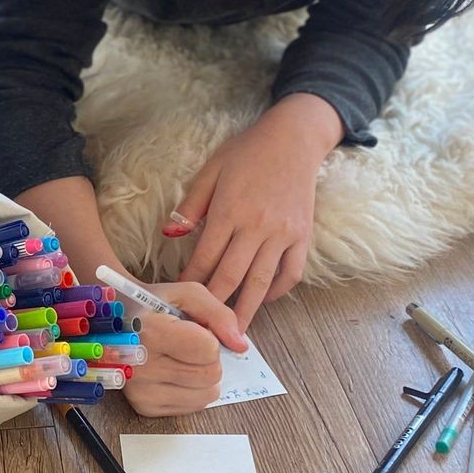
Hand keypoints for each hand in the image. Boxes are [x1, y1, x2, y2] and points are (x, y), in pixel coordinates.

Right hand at [122, 282, 244, 416]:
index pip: (208, 349)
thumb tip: (240, 345)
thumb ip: (218, 314)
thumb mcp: (185, 294)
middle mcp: (142, 366)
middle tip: (188, 345)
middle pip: (210, 374)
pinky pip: (192, 407)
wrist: (114, 322)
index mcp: (151, 332)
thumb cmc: (152, 306)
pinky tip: (175, 374)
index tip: (193, 329)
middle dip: (209, 358)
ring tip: (182, 359)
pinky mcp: (145, 406)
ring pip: (206, 395)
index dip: (210, 337)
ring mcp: (142, 390)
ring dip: (204, 377)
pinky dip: (192, 391)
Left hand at [174, 96, 340, 331]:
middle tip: (202, 331)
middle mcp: (257, 226)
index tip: (180, 302)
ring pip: (261, 283)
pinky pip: (291, 273)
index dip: (191, 284)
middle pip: (231, 278)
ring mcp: (283, 234)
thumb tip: (170, 234)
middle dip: (215, 308)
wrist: (294, 138)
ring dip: (245, 311)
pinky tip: (263, 299)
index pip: (205, 259)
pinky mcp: (303, 236)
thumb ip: (191, 205)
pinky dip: (277, 292)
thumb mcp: (212, 170)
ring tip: (233, 334)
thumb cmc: (247, 152)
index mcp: (229, 211)